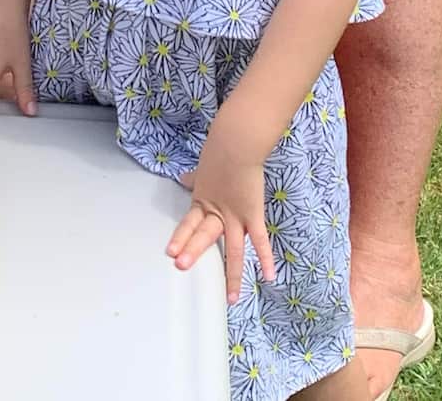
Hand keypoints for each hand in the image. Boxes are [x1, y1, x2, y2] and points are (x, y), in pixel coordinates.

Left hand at [167, 130, 274, 301]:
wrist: (237, 144)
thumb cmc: (219, 152)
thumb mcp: (202, 169)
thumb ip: (194, 179)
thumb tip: (183, 178)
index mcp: (203, 201)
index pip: (189, 223)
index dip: (180, 237)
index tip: (170, 253)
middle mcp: (218, 212)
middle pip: (204, 234)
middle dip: (193, 250)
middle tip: (180, 265)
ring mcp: (236, 215)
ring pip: (233, 248)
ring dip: (231, 272)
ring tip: (230, 296)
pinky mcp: (253, 214)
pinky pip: (260, 240)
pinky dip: (266, 257)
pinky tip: (270, 276)